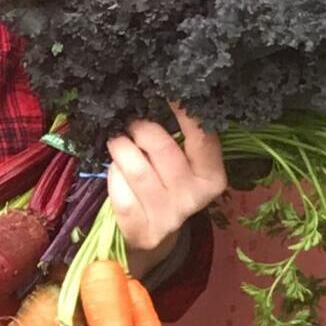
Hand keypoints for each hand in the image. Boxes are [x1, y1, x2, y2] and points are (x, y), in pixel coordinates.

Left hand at [104, 103, 226, 266]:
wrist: (152, 236)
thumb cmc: (165, 186)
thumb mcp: (182, 165)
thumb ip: (180, 138)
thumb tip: (159, 94)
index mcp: (212, 178)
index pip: (203, 137)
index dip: (185, 112)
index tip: (169, 89)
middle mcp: (194, 199)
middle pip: (163, 150)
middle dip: (141, 129)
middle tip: (131, 123)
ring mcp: (168, 217)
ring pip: (137, 170)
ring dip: (121, 148)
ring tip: (118, 142)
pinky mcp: (141, 230)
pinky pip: (120, 191)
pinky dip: (113, 175)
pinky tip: (115, 171)